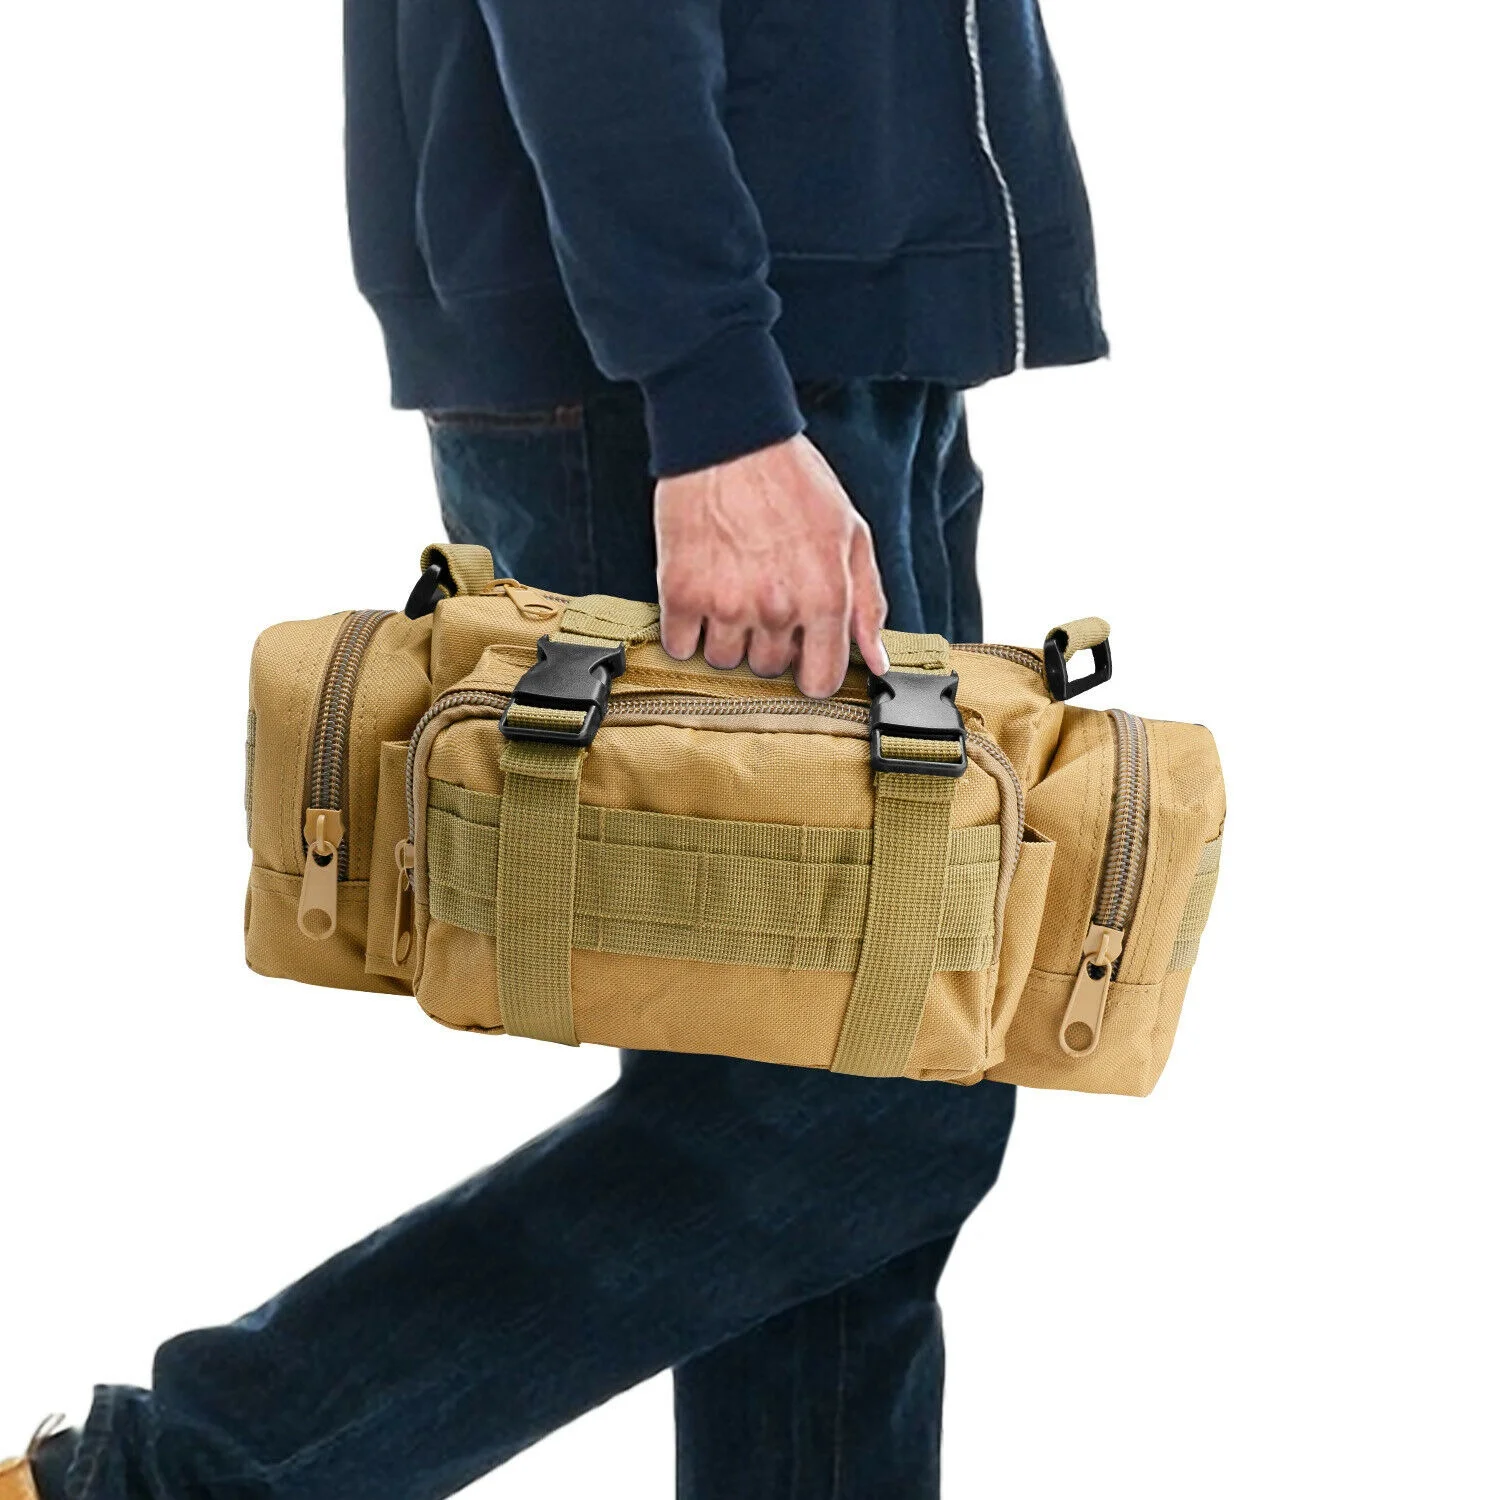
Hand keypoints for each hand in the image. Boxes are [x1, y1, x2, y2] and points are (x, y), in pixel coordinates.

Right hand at [654, 435, 890, 698]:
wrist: (729, 437)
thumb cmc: (792, 479)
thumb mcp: (851, 535)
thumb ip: (867, 603)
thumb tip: (876, 658)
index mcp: (825, 598)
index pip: (820, 681)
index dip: (811, 669)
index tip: (801, 653)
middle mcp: (777, 609)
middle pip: (767, 668)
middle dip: (768, 640)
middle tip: (763, 595)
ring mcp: (726, 605)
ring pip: (723, 659)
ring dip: (726, 634)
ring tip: (730, 588)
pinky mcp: (681, 593)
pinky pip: (680, 645)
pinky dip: (686, 629)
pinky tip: (699, 594)